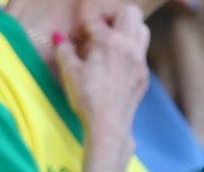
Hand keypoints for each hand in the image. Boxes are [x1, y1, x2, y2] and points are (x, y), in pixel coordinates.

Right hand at [55, 4, 148, 151]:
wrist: (109, 125)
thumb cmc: (87, 98)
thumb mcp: (69, 72)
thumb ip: (64, 50)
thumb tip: (59, 38)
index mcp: (109, 42)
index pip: (94, 21)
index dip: (79, 29)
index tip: (73, 40)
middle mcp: (129, 47)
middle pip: (129, 13)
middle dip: (112, 17)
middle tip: (99, 31)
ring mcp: (140, 61)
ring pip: (141, 30)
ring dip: (126, 31)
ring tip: (109, 45)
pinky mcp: (143, 76)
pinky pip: (140, 53)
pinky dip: (129, 52)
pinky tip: (114, 66)